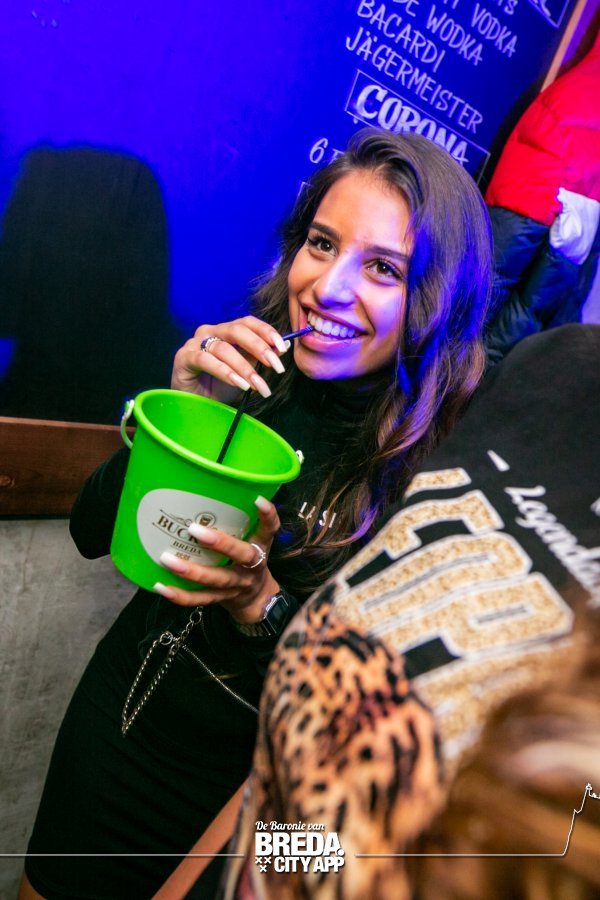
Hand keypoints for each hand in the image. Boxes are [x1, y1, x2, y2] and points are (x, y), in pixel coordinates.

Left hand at [153, 495, 281, 623]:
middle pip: (242, 555)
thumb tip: (201, 490)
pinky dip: (180, 595)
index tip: (257, 500)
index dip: (267, 516)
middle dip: (220, 543)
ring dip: (191, 571)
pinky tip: (161, 586)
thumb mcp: (250, 540)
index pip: (270, 529)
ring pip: (216, 579)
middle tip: (195, 530)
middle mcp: (252, 566)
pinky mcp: (221, 599)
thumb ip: (235, 520)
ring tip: (167, 559)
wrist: (256, 599)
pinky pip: (199, 599)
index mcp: (260, 546)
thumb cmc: (246, 560)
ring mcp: (237, 584)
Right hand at [171, 316, 288, 403]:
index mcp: (225, 331)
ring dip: (245, 368)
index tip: (283, 348)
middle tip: (276, 367)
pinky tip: (240, 385)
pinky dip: (226, 372)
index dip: (266, 332)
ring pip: (224, 348)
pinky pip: (206, 360)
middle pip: (237, 330)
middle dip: (260, 348)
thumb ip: (259, 358)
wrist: (193, 404)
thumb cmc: (217, 386)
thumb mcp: (244, 372)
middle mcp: (210, 331)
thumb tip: (283, 347)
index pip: (248, 323)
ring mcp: (194, 343)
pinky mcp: (184, 357)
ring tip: (259, 385)